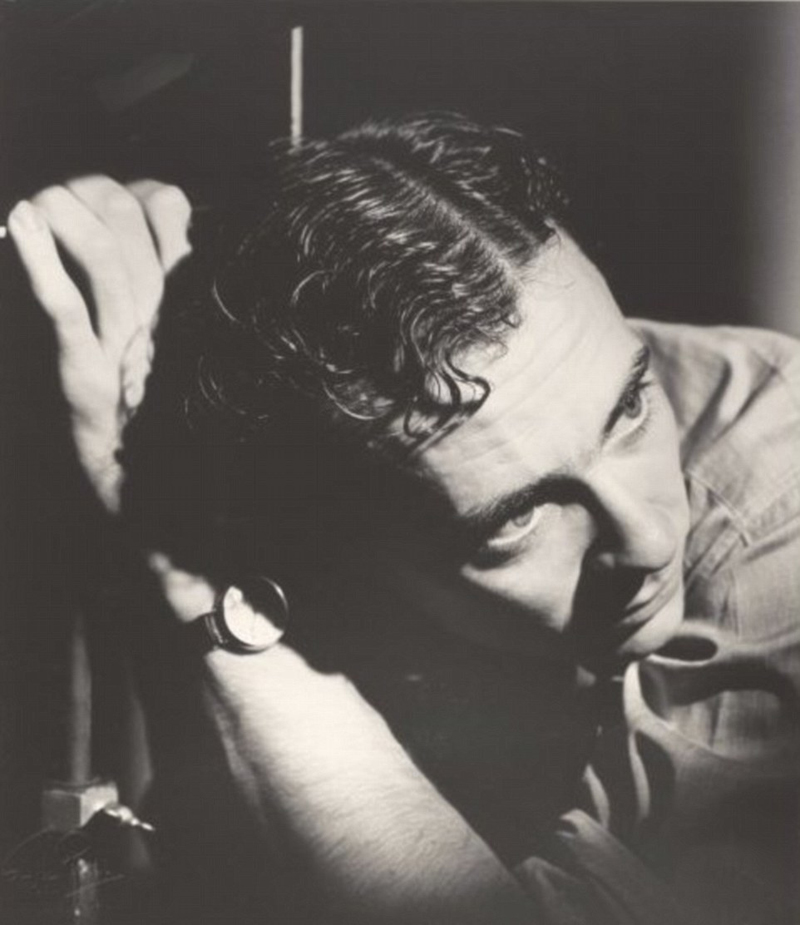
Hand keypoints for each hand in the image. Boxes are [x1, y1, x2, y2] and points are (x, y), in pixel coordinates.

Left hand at [8, 177, 191, 512]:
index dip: (134, 186)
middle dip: (86, 193)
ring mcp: (123, 345)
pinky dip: (42, 262)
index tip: (101, 197)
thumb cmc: (120, 400)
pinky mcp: (87, 374)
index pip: (168, 209)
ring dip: (64, 220)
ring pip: (108, 263)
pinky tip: (20, 223)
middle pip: (132, 223)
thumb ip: (136, 275)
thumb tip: (137, 221)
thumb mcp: (137, 328)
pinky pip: (69, 309)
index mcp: (168, 298)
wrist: (121, 480)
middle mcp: (155, 315)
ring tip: (34, 207)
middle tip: (52, 201)